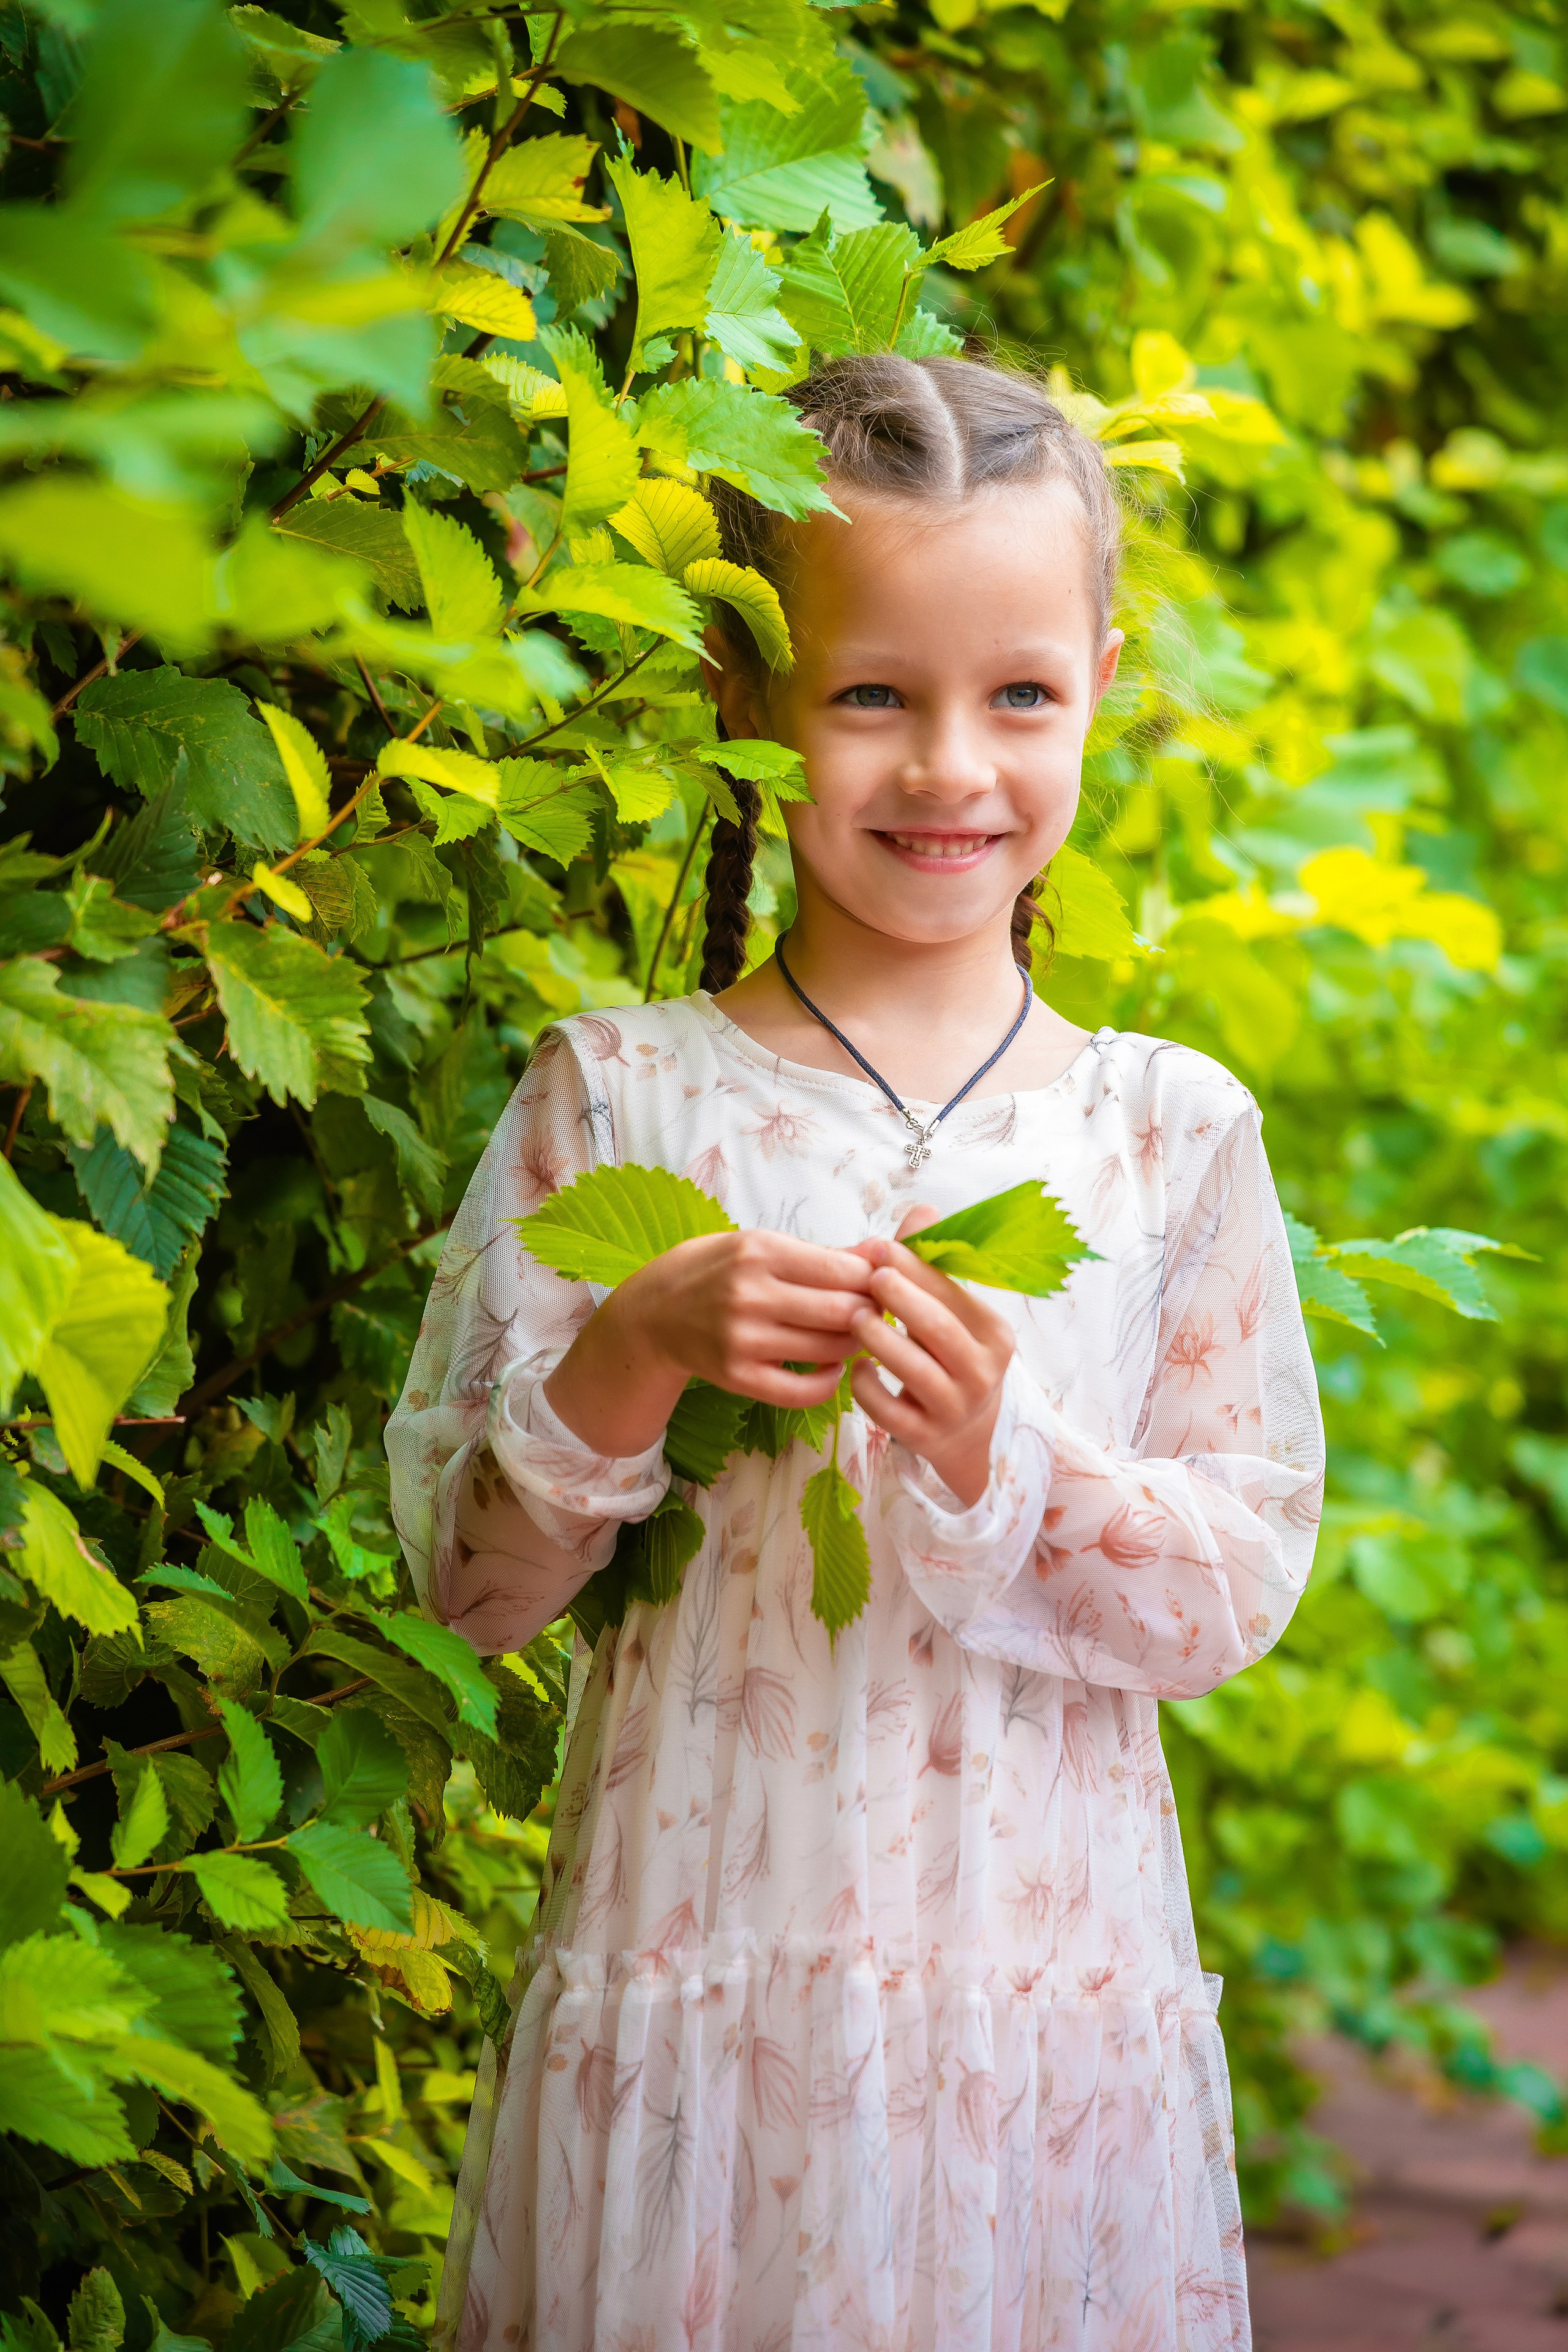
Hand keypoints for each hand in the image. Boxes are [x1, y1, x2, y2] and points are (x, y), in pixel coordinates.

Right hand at [544, 1228, 876, 1457]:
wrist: (653, 1313)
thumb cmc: (715, 1271)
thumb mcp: (759, 1245)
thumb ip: (823, 1253)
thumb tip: (884, 1250)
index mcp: (760, 1251)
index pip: (844, 1268)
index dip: (876, 1280)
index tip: (884, 1285)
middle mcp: (749, 1293)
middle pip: (843, 1311)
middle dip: (873, 1315)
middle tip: (880, 1315)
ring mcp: (741, 1338)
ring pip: (828, 1349)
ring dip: (854, 1346)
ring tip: (856, 1337)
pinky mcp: (735, 1377)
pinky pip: (801, 1391)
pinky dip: (828, 1383)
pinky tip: (831, 1368)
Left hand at [847, 1206, 1014, 1507]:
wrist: (968, 1437)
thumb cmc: (951, 1358)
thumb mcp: (953, 1314)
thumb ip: (932, 1266)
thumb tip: (922, 1209)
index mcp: (994, 1334)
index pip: (954, 1295)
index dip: (917, 1269)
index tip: (882, 1247)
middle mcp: (982, 1373)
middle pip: (939, 1330)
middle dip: (901, 1298)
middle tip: (869, 1275)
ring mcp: (955, 1409)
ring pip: (914, 1371)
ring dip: (880, 1339)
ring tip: (855, 1317)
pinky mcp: (925, 1436)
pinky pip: (889, 1411)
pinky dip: (868, 1388)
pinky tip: (855, 1368)